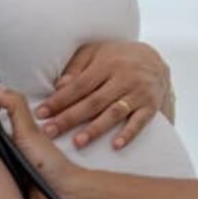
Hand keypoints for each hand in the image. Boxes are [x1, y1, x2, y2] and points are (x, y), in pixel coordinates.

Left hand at [35, 41, 173, 149]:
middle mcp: (123, 77)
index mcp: (107, 63)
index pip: (79, 85)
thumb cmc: (118, 57)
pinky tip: (115, 145)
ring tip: (78, 142)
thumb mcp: (96, 52)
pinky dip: (128, 134)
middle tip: (50, 132)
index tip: (41, 114)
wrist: (156, 59)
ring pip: (114, 112)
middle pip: (93, 101)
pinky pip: (140, 121)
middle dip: (70, 118)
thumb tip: (59, 86)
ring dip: (95, 129)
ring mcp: (138, 92)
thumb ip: (76, 67)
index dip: (60, 100)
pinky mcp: (150, 105)